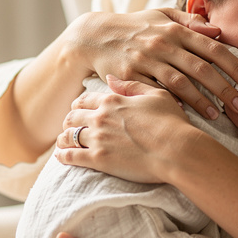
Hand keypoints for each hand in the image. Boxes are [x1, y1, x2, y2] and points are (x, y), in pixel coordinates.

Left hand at [56, 76, 190, 183]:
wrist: (177, 150)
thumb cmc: (172, 122)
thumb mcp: (156, 95)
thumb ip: (131, 86)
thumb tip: (110, 78)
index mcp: (113, 101)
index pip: (85, 100)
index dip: (79, 105)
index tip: (78, 109)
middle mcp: (101, 117)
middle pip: (72, 117)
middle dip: (69, 121)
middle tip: (68, 126)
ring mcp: (98, 139)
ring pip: (68, 136)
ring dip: (63, 138)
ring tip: (62, 142)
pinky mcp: (98, 159)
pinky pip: (71, 156)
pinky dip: (63, 156)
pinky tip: (60, 157)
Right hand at [66, 9, 237, 119]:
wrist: (94, 36)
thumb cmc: (134, 26)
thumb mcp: (161, 15)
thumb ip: (190, 21)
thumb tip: (218, 31)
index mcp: (175, 29)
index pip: (212, 48)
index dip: (235, 65)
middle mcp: (162, 44)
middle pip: (201, 69)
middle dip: (225, 89)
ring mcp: (144, 61)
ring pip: (180, 84)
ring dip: (202, 101)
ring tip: (219, 115)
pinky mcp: (128, 77)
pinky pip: (154, 93)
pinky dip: (171, 104)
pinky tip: (186, 115)